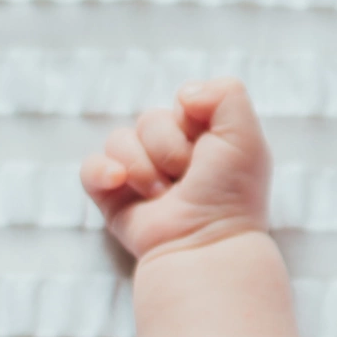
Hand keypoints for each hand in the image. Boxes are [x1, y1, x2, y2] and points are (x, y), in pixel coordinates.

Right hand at [79, 78, 271, 265]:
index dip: (193, 121)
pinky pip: (91, 166)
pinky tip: (120, 183)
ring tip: (165, 195)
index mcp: (206, 136)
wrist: (206, 243)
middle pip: (150, 119)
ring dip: (144, 168)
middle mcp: (172, 152)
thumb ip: (226, 94)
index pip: (182, 101)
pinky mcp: (112, 195)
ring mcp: (140, 173)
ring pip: (120, 139)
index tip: (210, 147)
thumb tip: (184, 93)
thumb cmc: (232, 193)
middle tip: (188, 178)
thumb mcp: (245, 136)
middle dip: (169, 149)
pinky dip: (102, 172)